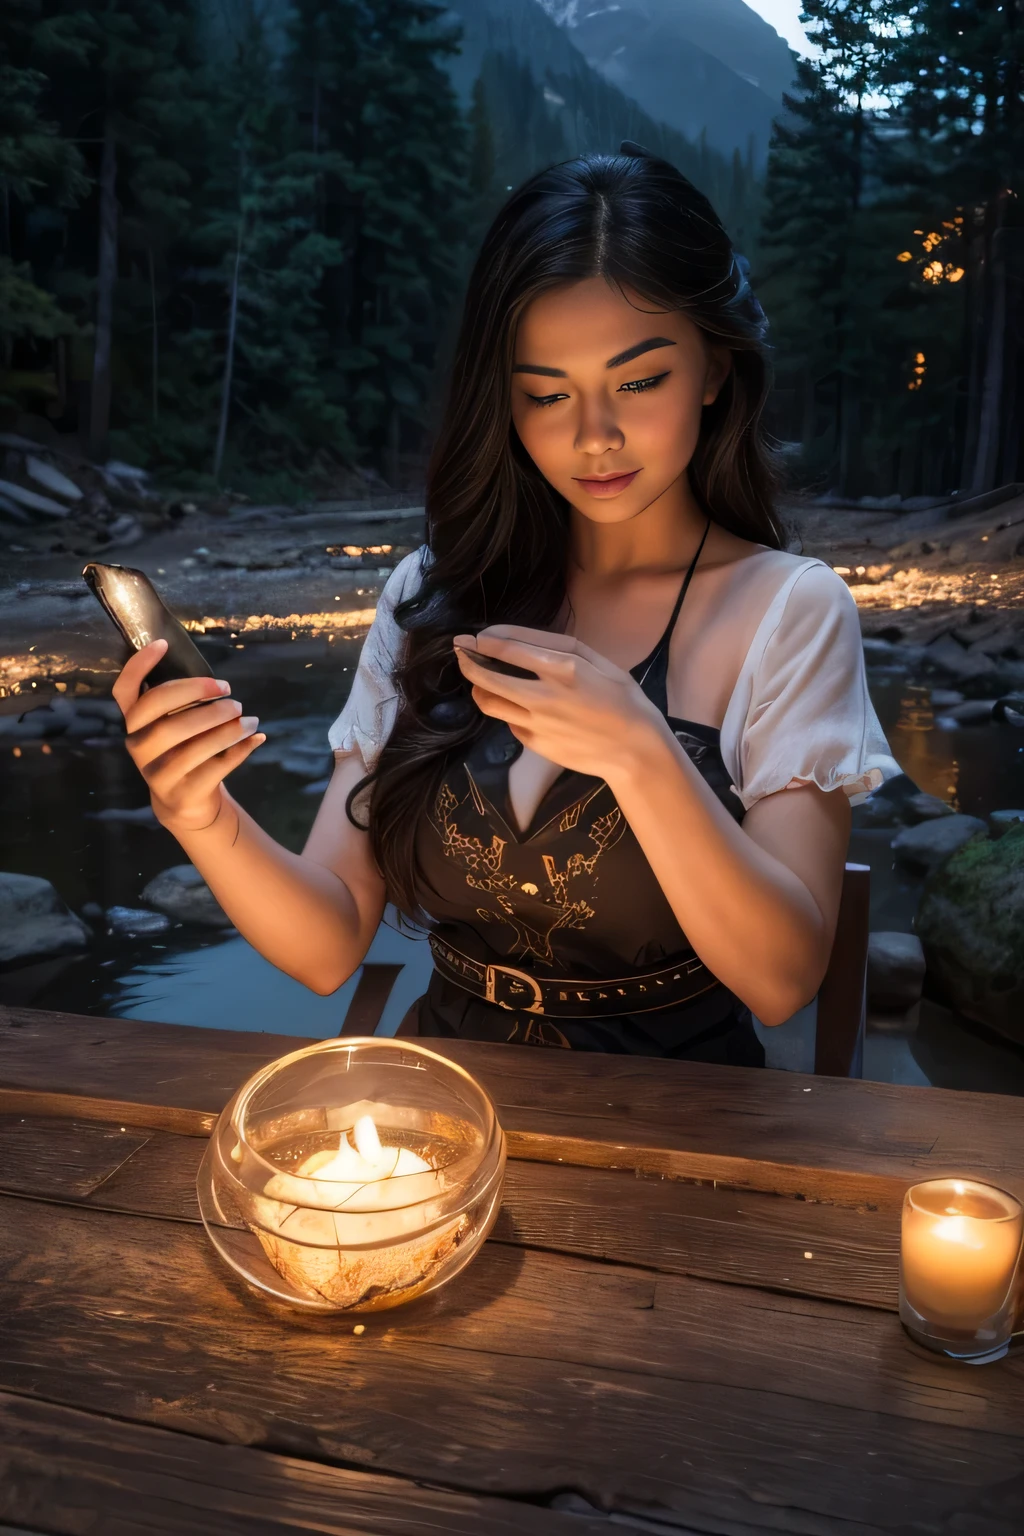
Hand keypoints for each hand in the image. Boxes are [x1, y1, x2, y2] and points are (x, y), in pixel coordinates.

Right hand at [112, 639, 264, 831]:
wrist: (184, 803)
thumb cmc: (183, 750)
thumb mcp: (175, 726)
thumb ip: (182, 703)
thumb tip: (216, 682)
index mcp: (134, 723)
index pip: (125, 691)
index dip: (138, 666)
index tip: (162, 644)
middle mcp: (139, 746)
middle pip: (163, 717)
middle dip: (200, 698)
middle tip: (231, 695)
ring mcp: (157, 773)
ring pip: (192, 747)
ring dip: (227, 729)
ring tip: (249, 719)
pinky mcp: (182, 793)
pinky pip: (214, 768)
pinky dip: (240, 751)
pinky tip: (256, 737)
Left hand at [453, 626, 668, 780]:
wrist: (634, 750)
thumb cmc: (622, 700)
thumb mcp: (599, 661)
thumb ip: (558, 646)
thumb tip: (516, 641)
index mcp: (563, 669)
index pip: (508, 650)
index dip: (483, 642)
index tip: (472, 637)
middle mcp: (543, 696)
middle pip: (486, 678)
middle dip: (467, 662)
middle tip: (461, 653)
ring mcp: (535, 723)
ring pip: (488, 703)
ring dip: (478, 688)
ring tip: (481, 679)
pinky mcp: (533, 743)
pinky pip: (508, 722)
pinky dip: (507, 710)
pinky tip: (520, 706)